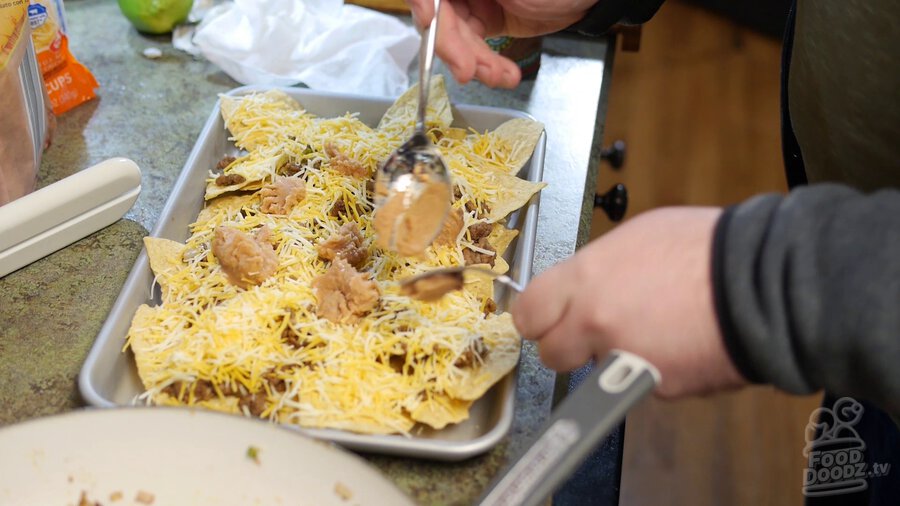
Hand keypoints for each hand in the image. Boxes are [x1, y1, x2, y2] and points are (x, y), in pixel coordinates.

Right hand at [406, 0, 596, 87]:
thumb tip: (428, 1)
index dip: (423, 5)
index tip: (428, 22)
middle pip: (438, 15)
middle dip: (453, 46)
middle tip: (468, 70)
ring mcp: (471, 1)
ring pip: (456, 37)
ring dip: (476, 62)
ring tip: (498, 76)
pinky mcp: (486, 21)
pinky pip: (475, 48)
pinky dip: (488, 66)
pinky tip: (505, 75)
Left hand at [511, 207, 746, 397]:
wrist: (761, 284)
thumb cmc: (704, 249)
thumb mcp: (637, 236)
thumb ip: (598, 268)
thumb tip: (583, 284)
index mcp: (585, 280)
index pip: (528, 314)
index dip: (537, 317)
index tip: (545, 317)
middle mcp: (596, 324)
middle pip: (551, 354)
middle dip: (568, 345)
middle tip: (594, 330)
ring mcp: (624, 360)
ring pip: (597, 373)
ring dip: (613, 360)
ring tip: (652, 331)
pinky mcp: (657, 389)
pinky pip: (641, 383)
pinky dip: (655, 369)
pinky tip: (680, 343)